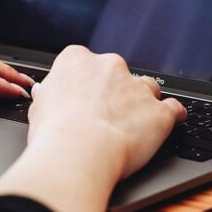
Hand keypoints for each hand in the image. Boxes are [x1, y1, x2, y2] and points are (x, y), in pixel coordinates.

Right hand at [27, 45, 185, 179]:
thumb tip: (45, 93)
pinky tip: (171, 122)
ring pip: (147, 87)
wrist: (78, 152)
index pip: (84, 62)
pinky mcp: (159, 112)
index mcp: (77, 60)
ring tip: (135, 122)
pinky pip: (174, 108)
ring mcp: (138, 87)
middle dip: (114, 90)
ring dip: (143, 101)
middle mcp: (110, 66)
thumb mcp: (38, 107)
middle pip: (118, 72)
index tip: (83, 97)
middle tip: (104, 115)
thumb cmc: (54, 132)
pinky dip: (173, 115)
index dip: (85, 82)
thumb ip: (48, 95)